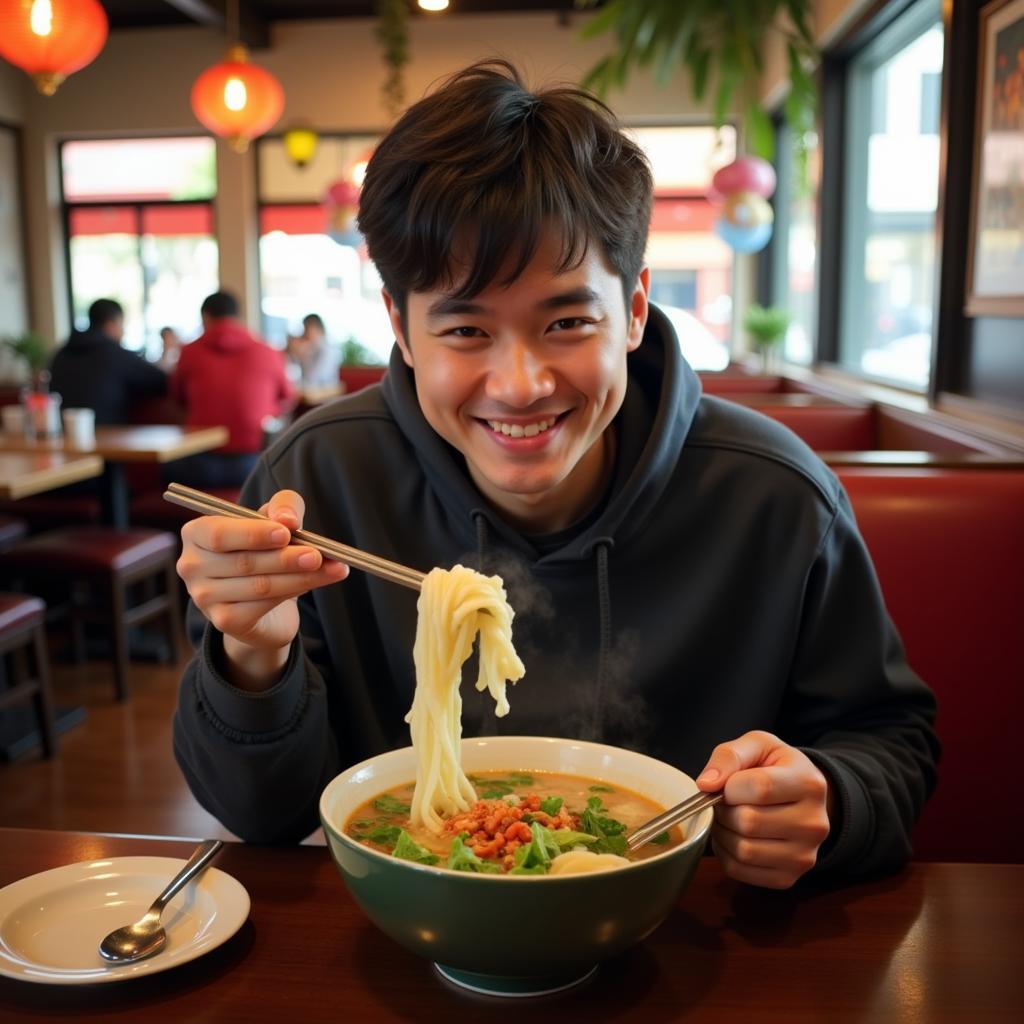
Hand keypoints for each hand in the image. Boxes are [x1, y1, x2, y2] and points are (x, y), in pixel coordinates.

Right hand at [177, 489, 347, 688]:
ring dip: (301, 577)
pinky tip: (316, 582)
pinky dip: (294, 591)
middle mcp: (192, 566)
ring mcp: (204, 597)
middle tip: (319, 554)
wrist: (260, 601)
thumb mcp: (273, 520)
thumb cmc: (264, 549)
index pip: (218, 533)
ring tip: (333, 568)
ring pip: (260, 585)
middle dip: (286, 558)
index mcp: (196, 534)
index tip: (287, 532)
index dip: (253, 533)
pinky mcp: (224, 621)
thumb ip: (282, 508)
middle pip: (244, 562)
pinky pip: (263, 605)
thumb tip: (288, 519)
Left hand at [696, 730, 830, 888]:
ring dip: (722, 832)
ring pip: (743, 850)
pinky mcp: (788, 878)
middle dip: (724, 809)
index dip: (730, 785)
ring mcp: (803, 856)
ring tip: (728, 817)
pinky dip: (725, 853)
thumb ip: (729, 756)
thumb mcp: (758, 745)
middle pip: (748, 822)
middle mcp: (813, 824)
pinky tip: (732, 836)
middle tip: (725, 802)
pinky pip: (740, 870)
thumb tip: (706, 784)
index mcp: (809, 784)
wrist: (802, 797)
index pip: (759, 788)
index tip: (728, 783)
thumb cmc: (776, 768)